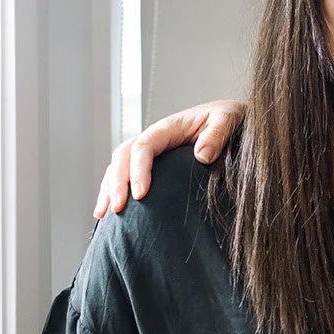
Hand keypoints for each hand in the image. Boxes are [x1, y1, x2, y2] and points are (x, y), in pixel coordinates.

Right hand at [94, 100, 245, 217]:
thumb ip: (217, 133)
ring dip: (108, 189)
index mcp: (168, 128)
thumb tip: (202, 155)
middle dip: (117, 183)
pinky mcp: (153, 164)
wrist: (230, 119)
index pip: (143, 147)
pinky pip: (126, 175)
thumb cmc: (229, 118)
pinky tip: (108, 211)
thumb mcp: (229, 118)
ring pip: (118, 167)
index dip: (138, 170)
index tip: (140, 195)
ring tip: (103, 215)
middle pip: (123, 158)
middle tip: (117, 210)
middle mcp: (154, 138)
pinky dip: (113, 190)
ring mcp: (151, 151)